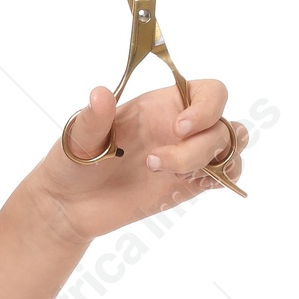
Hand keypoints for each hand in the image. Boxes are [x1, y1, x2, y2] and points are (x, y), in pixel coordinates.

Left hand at [42, 79, 248, 241]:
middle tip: (152, 163)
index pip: (210, 92)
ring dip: (210, 163)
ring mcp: (187, 156)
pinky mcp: (188, 185)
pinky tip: (188, 184)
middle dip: (199, 148)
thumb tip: (100, 94)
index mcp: (161, 106)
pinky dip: (222, 179)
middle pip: (223, 125)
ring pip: (230, 149)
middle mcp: (181, 128)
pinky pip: (224, 175)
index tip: (180, 128)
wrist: (69, 206)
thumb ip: (93, 119)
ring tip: (168, 176)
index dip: (207, 108)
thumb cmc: (73, 164)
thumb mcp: (78, 139)